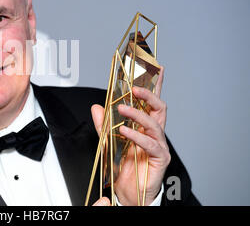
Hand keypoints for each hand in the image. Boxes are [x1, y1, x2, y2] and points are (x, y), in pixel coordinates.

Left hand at [92, 66, 169, 205]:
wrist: (128, 190)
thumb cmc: (125, 165)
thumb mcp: (109, 140)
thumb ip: (104, 124)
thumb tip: (96, 107)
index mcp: (146, 125)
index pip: (152, 101)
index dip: (155, 83)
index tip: (156, 66)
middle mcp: (155, 132)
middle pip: (159, 107)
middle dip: (149, 94)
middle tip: (135, 87)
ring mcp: (159, 145)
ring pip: (154, 123)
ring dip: (138, 113)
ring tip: (122, 109)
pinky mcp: (160, 158)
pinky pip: (150, 144)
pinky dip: (137, 135)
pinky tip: (125, 131)